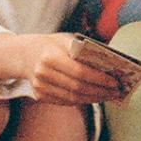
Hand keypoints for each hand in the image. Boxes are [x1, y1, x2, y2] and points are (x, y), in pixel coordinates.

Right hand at [0, 32, 127, 104]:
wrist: (24, 54)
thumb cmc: (52, 45)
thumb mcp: (66, 39)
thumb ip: (85, 50)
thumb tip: (110, 63)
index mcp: (50, 56)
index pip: (80, 71)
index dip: (99, 79)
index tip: (115, 81)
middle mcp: (42, 73)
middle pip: (77, 87)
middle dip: (100, 91)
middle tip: (116, 91)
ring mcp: (39, 87)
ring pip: (72, 98)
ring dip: (94, 98)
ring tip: (108, 95)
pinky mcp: (40, 96)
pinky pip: (65, 101)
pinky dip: (82, 100)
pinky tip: (94, 97)